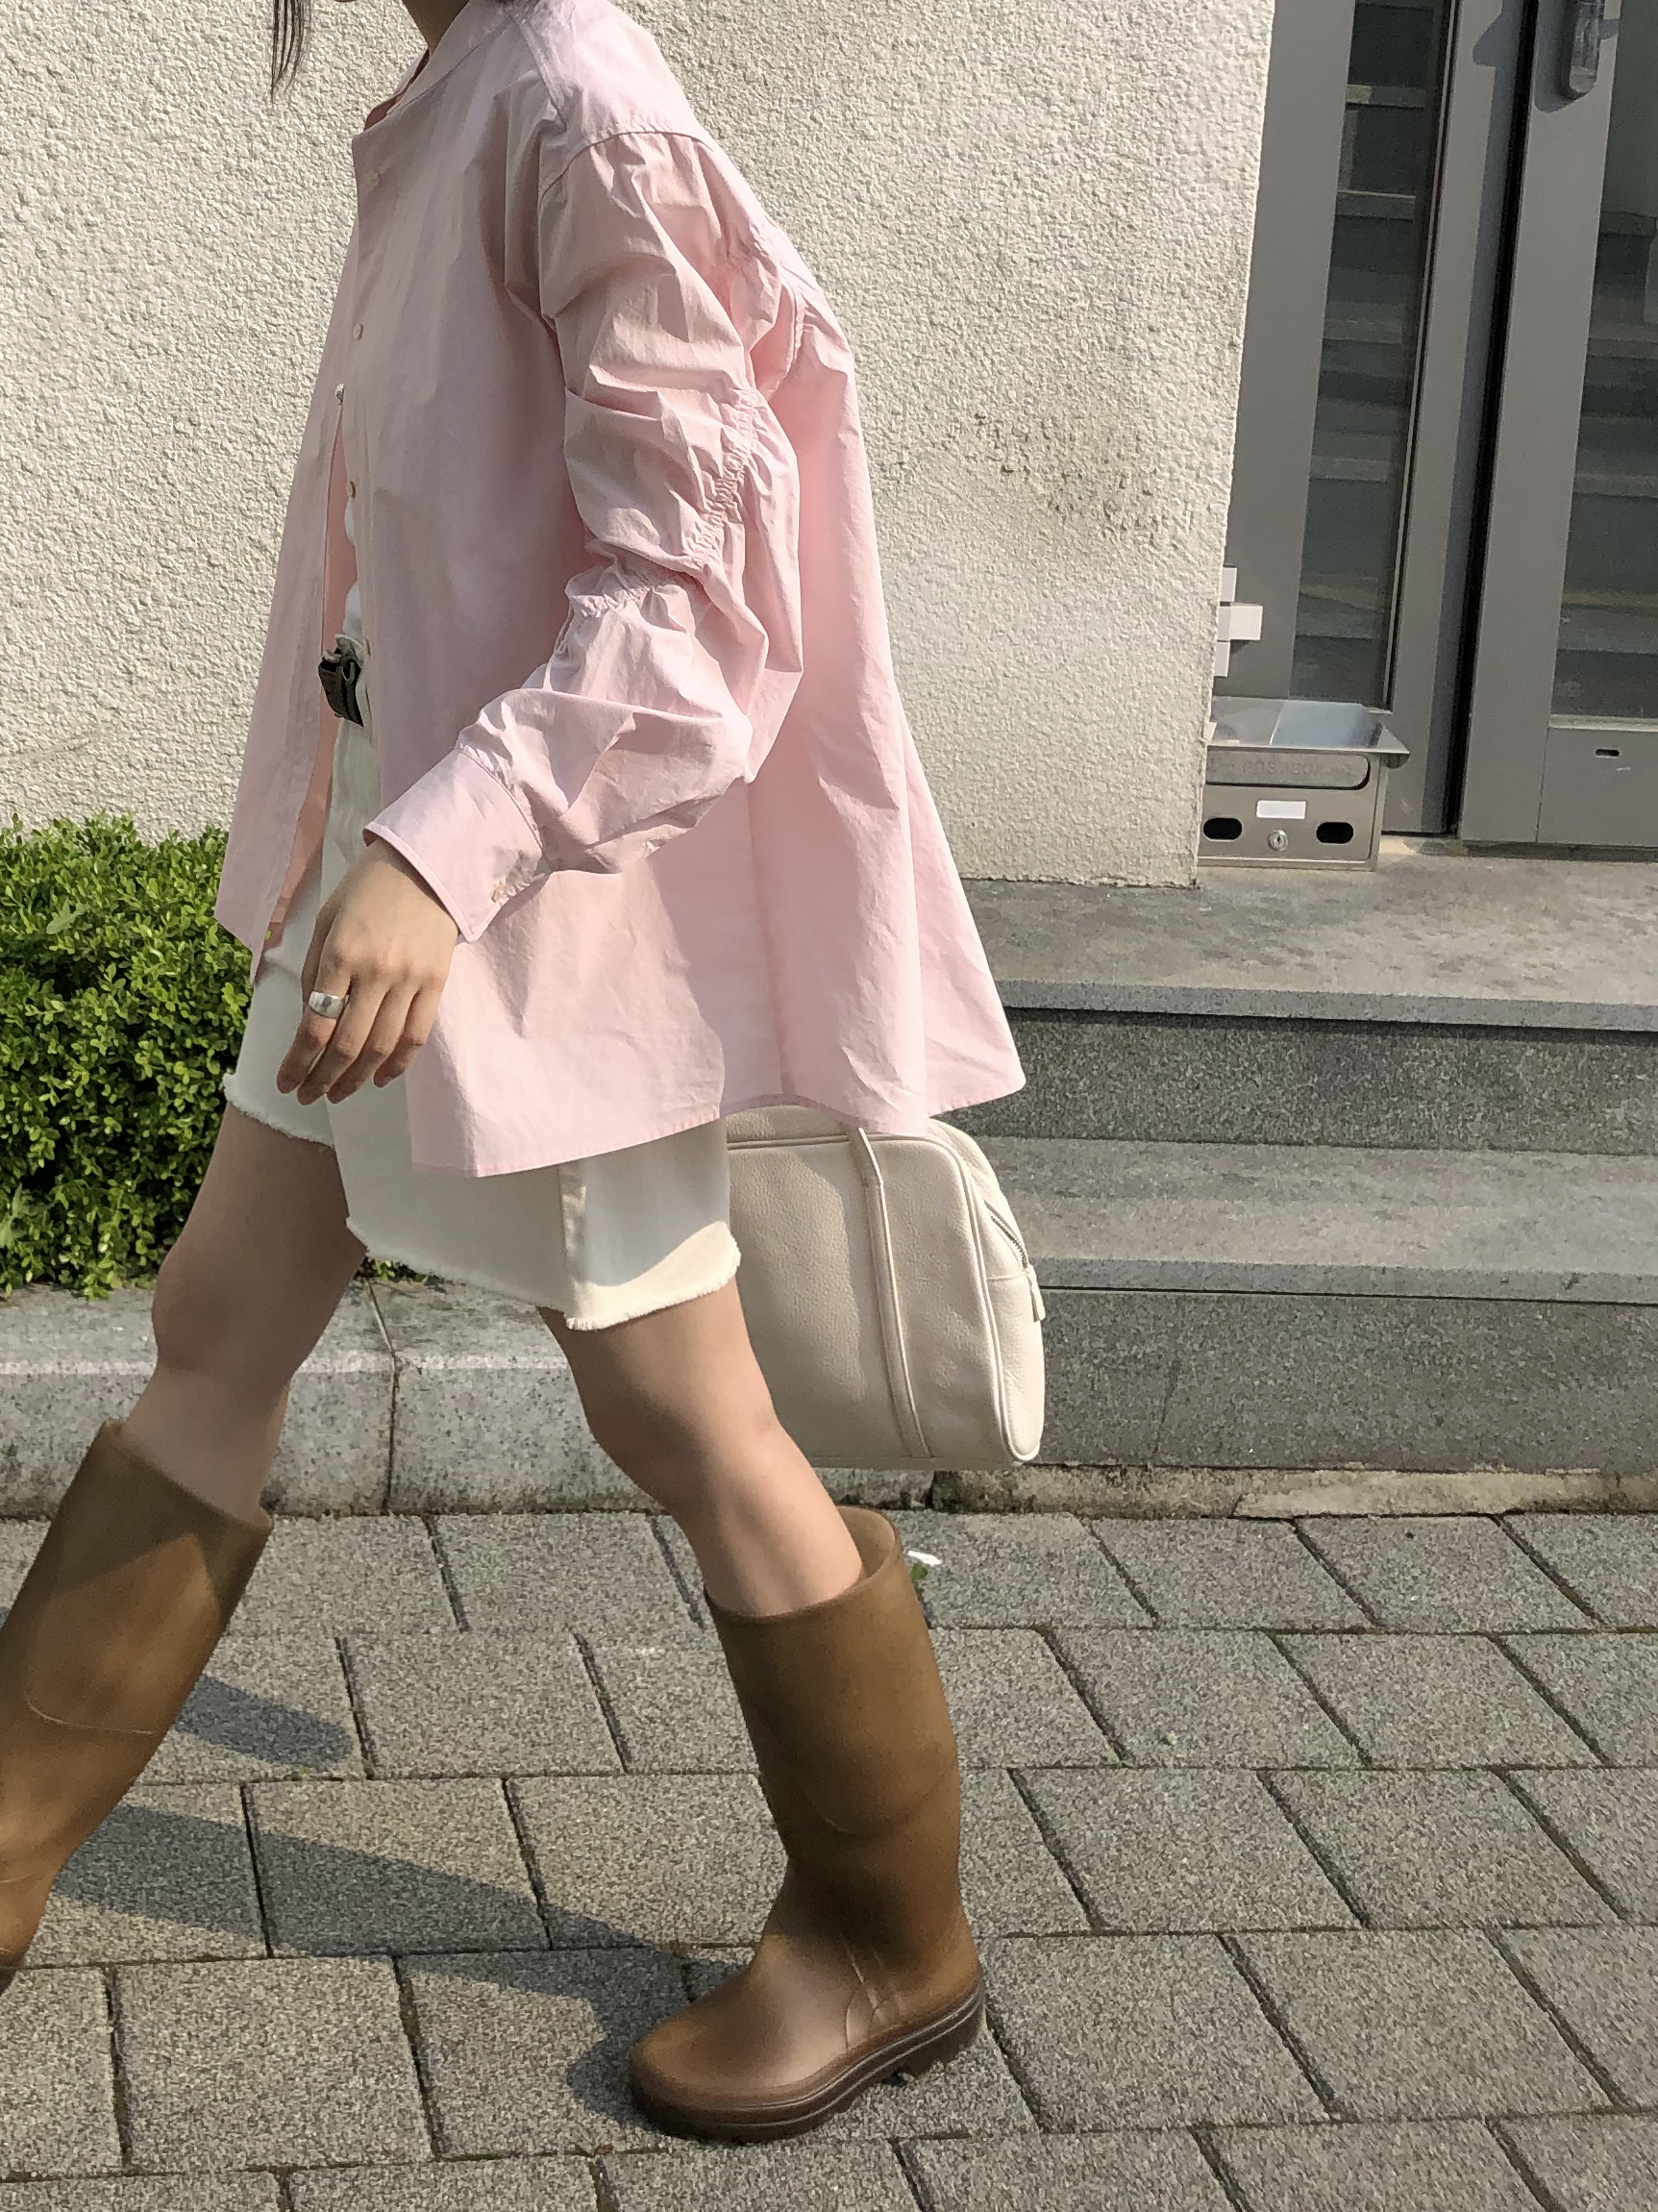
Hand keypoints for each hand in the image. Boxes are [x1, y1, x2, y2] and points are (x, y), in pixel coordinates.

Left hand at [277, 843, 459, 1105]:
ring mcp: (410, 980)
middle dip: (323, 1078)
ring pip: (382, 1046)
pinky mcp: (436, 984)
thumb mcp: (326, 920)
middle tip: (309, 1096)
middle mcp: (376, 972)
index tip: (287, 1083)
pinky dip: (398, 1063)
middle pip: (347, 1045)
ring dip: (357, 1078)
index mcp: (341, 954)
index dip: (298, 1062)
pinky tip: (381, 1078)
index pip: (316, 1025)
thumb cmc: (366, 890)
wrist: (425, 866)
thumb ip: (315, 970)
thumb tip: (311, 1020)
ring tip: (339, 1093)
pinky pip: (416, 1035)